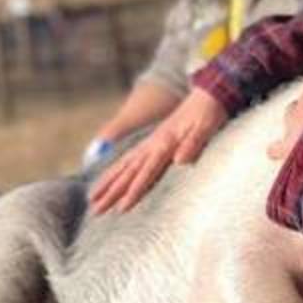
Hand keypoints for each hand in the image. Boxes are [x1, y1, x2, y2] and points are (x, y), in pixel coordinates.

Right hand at [89, 86, 227, 213]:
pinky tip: (110, 178)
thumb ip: (193, 143)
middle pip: (128, 171)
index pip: (146, 172)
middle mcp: (152, 144)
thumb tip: (180, 161)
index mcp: (165, 143)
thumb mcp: (206, 127)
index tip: (121, 209)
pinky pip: (129, 158)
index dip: (134, 190)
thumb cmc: (209, 113)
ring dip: (108, 182)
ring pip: (124, 165)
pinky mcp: (153, 141)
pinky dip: (116, 169)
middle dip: (111, 192)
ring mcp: (151, 142)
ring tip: (93, 198)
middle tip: (95, 210)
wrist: (207, 93)